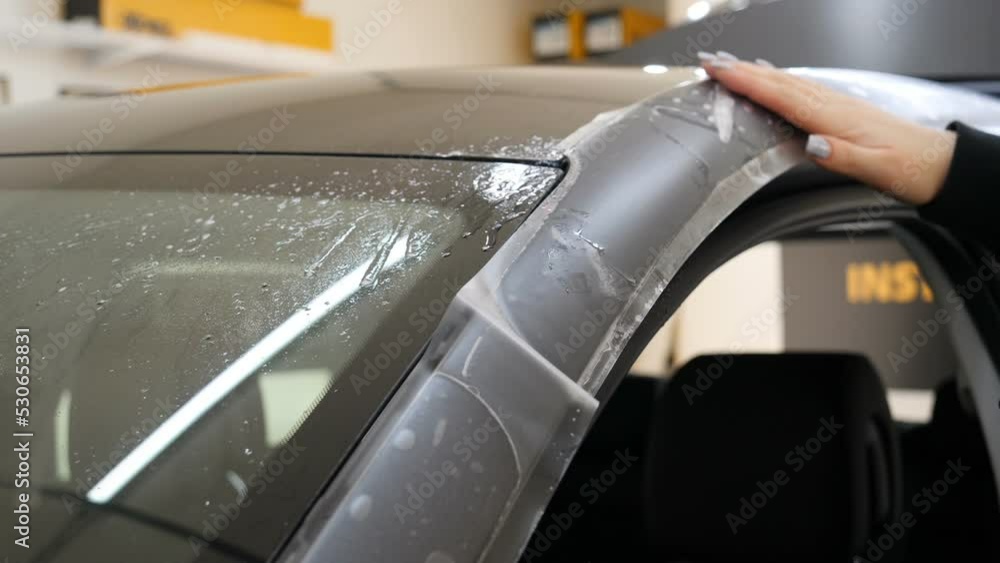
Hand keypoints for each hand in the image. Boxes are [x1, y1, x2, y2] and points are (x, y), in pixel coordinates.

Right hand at [699, 52, 955, 205]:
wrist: (936, 163)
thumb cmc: (906, 167)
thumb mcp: (876, 170)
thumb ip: (842, 157)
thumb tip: (810, 144)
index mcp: (833, 118)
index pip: (781, 94)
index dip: (746, 80)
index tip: (717, 70)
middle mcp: (832, 104)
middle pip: (778, 81)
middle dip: (741, 69)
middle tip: (708, 61)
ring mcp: (835, 103)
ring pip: (787, 81)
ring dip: (755, 71)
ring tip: (728, 65)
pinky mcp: (838, 109)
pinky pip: (799, 87)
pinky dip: (777, 79)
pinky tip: (771, 78)